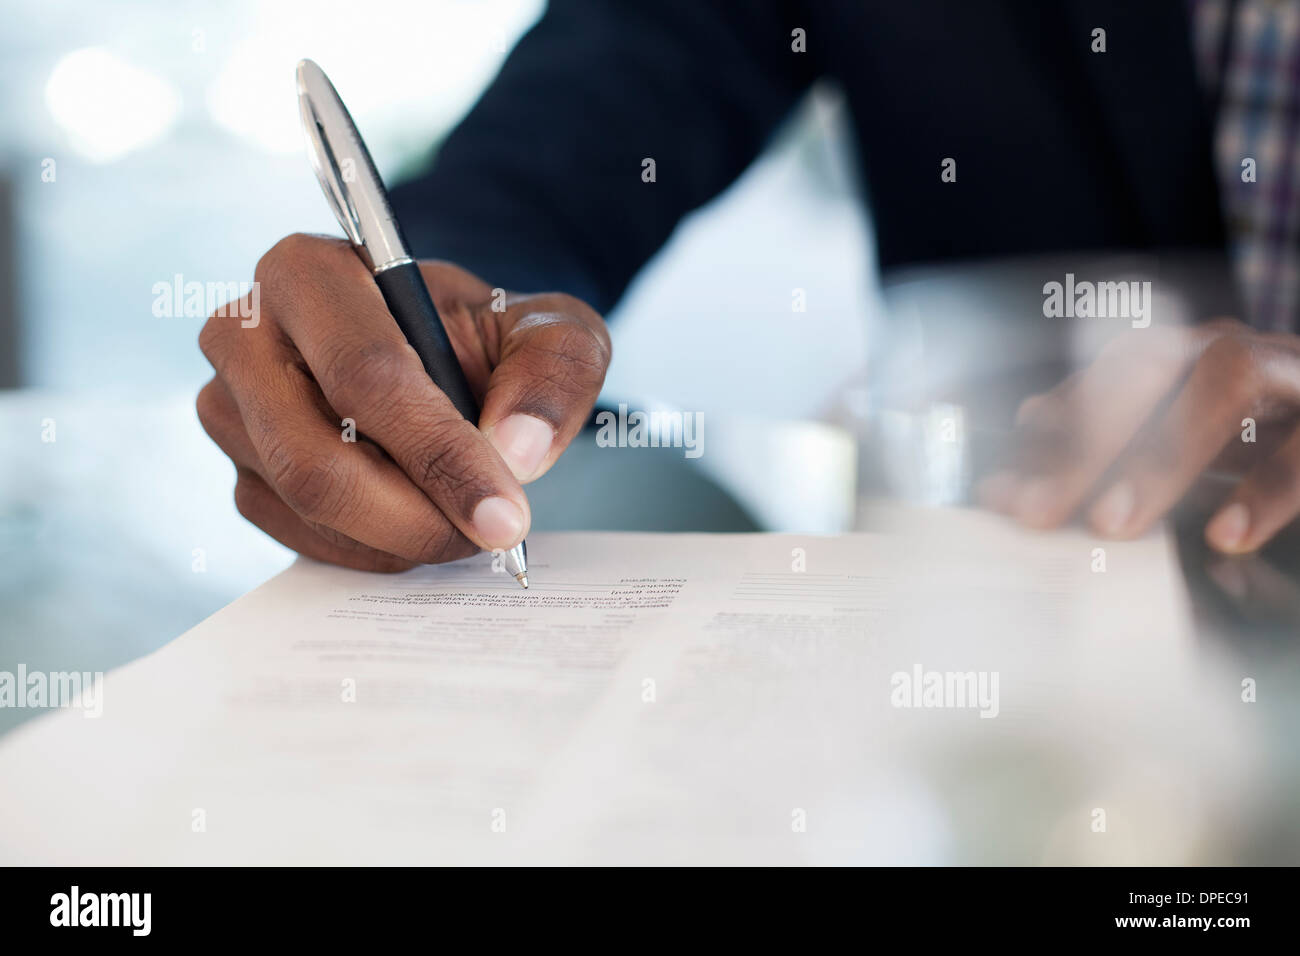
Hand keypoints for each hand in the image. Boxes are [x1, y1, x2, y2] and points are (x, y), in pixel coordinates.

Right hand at [197, 233, 609, 570]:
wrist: (444, 355)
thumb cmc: (489, 335)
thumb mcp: (551, 331)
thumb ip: (553, 372)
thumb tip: (515, 450)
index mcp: (309, 272)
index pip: (365, 375)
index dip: (440, 455)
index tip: (505, 514)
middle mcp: (245, 335)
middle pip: (315, 459)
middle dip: (416, 517)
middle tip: (492, 535)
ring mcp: (230, 410)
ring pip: (307, 506)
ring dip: (401, 536)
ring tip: (466, 519)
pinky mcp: (241, 471)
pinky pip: (300, 537)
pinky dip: (376, 550)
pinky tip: (421, 523)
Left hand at [978, 318, 1299, 552]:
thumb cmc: (1268, 443)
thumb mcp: (1184, 449)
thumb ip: (1110, 449)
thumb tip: (1015, 459)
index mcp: (1186, 358)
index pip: (1101, 379)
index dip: (1049, 432)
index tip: (1000, 496)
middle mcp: (1235, 349)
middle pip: (1147, 367)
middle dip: (1084, 438)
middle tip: (1036, 514)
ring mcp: (1295, 375)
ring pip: (1225, 379)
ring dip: (1163, 453)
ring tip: (1113, 523)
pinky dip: (1266, 491)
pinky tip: (1225, 536)